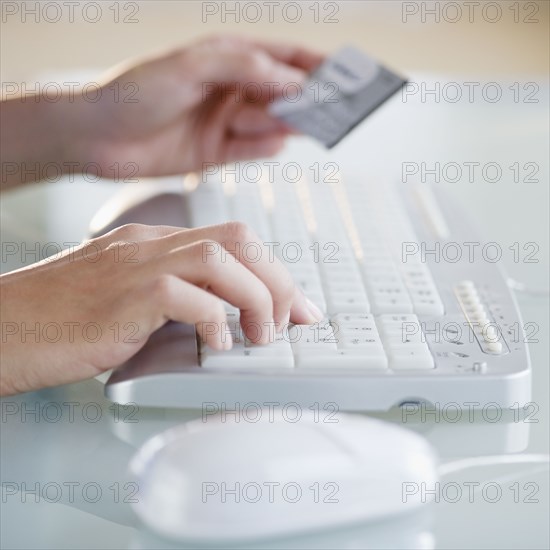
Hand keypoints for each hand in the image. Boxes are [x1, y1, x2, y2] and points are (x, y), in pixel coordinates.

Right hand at [0, 222, 322, 395]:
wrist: (1, 327)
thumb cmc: (58, 317)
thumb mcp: (124, 294)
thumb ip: (170, 294)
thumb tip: (217, 316)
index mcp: (152, 241)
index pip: (231, 238)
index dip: (273, 268)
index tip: (296, 303)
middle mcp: (149, 244)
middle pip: (238, 239)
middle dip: (280, 279)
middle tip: (296, 318)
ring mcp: (134, 265)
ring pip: (220, 258)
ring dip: (256, 298)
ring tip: (262, 335)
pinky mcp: (121, 297)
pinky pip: (185, 296)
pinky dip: (214, 320)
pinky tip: (216, 344)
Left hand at [76, 36, 323, 179]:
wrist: (97, 138)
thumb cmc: (132, 92)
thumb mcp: (190, 67)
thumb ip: (242, 67)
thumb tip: (289, 77)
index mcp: (225, 58)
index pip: (281, 56)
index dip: (313, 63)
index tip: (345, 72)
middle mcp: (228, 89)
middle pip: (282, 92)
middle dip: (309, 97)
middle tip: (339, 105)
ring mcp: (223, 122)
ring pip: (269, 122)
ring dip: (288, 122)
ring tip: (314, 124)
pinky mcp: (215, 153)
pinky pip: (249, 150)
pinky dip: (264, 147)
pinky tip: (278, 144)